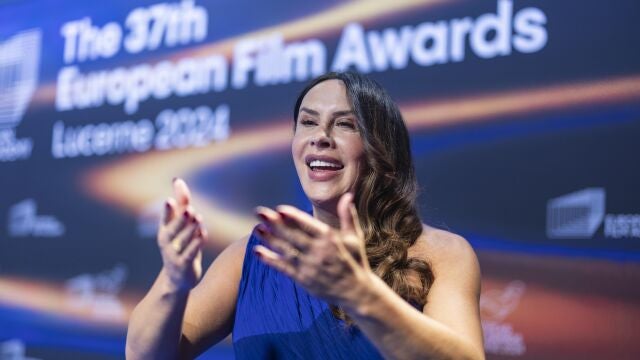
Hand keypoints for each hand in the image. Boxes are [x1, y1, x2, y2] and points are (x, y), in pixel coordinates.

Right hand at [157, 178, 205, 292]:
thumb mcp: (180, 224)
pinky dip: (196, 244)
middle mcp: (166, 241)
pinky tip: (203, 234)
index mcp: (164, 229)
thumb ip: (181, 203)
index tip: (169, 201)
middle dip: (181, 220)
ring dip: (191, 229)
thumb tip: (177, 179)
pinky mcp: (183, 264)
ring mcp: (173, 254)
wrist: (177, 277)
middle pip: (173, 229)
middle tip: (189, 210)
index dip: (167, 210)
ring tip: (198, 218)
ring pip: (183, 240)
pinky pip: (190, 253)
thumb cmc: (180, 244)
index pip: (165, 218)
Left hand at [254, 193, 371, 306]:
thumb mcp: (354, 238)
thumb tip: (348, 196)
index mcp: (330, 239)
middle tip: (259, 212)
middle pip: (292, 236)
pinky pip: (284, 268)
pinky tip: (257, 251)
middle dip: (274, 223)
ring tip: (256, 228)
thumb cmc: (355, 261)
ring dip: (269, 239)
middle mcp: (319, 252)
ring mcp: (310, 266)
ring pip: (285, 250)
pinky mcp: (303, 279)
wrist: (356, 292)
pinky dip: (270, 260)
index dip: (293, 217)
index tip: (279, 209)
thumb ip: (348, 216)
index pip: (308, 225)